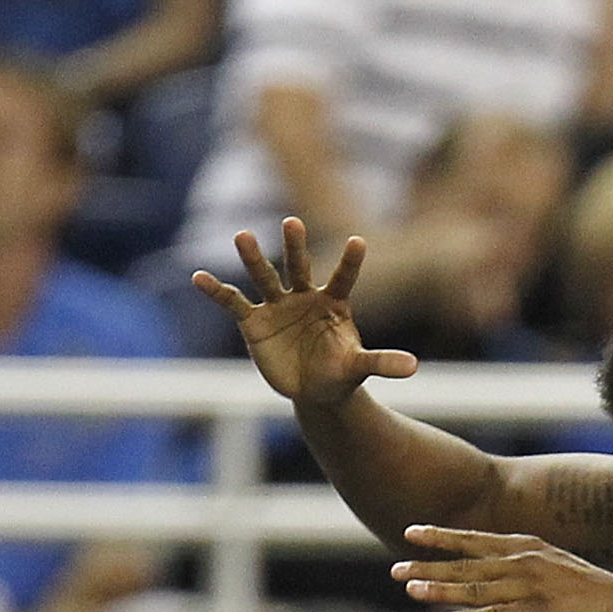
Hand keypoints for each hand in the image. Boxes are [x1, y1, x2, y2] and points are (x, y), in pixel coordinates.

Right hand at [191, 219, 418, 411]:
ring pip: (264, 276)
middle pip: (298, 266)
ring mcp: (277, 305)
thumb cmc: (340, 372)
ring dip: (254, 258)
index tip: (359, 241)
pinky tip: (198, 277)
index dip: (350, 262)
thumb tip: (414, 366)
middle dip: (295, 246)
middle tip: (293, 221)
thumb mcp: (359, 368)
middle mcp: (303, 295)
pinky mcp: (253, 320)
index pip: (343, 277)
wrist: (315, 390)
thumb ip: (382, 362)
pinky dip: (216, 291)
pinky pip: (233, 302)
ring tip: (242, 235)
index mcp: (333, 302)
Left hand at [393, 526, 612, 611]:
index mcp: (525, 548)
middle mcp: (523, 562)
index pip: (474, 539)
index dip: (440, 537)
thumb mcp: (554, 565)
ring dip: (442, 589)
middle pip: (467, 564)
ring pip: (477, 588)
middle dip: (428, 565)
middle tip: (394, 569)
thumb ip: (523, 565)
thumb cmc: (590, 590)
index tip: (410, 533)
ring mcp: (531, 587)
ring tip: (411, 589)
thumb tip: (496, 572)